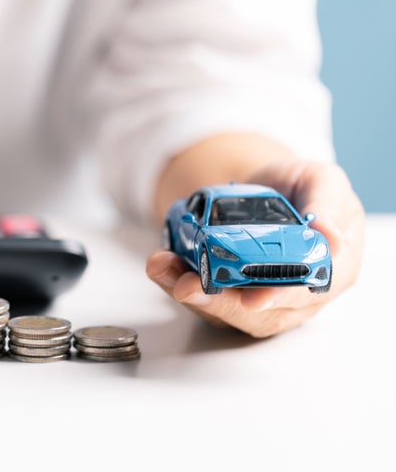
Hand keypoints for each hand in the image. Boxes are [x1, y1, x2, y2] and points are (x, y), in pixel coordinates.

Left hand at [146, 159, 364, 337]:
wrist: (268, 184)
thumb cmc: (301, 185)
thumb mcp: (322, 180)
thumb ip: (328, 205)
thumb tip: (332, 239)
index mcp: (333, 271)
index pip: (306, 294)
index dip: (279, 298)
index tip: (253, 298)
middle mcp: (297, 295)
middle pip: (258, 315)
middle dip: (220, 303)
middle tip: (188, 286)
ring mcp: (259, 298)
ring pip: (224, 311)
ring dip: (189, 292)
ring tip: (164, 267)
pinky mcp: (227, 293)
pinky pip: (203, 297)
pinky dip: (177, 281)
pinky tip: (162, 263)